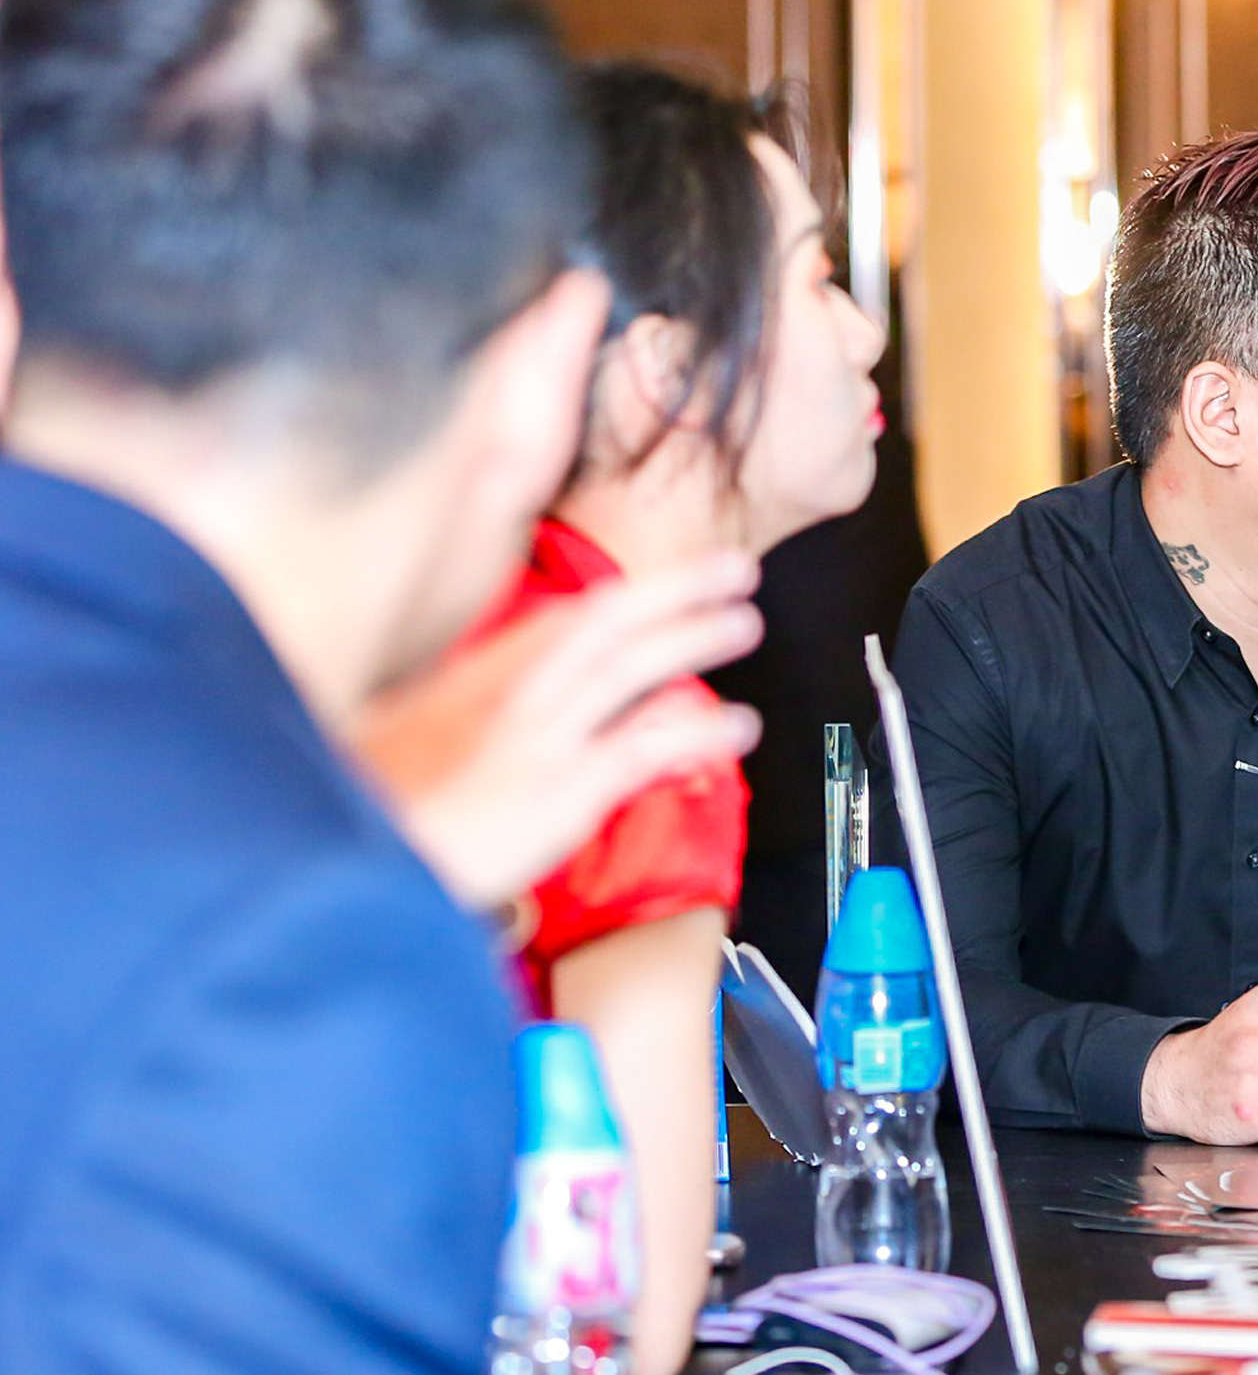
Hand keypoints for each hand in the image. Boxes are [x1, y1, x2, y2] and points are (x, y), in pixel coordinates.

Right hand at [353, 552, 766, 907]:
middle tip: (731, 568)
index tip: (655, 585)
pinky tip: (740, 726)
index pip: (555, 622)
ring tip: (744, 622)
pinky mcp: (558, 790)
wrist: (337, 864)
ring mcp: (537, 738)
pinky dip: (697, 731)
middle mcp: (509, 694)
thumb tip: (466, 722)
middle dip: (672, 588)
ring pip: (631, 667)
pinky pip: (644, 747)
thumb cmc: (363, 814)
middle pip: (604, 621)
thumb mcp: (384, 741)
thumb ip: (442, 721)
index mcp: (470, 680)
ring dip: (694, 636)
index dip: (614, 600)